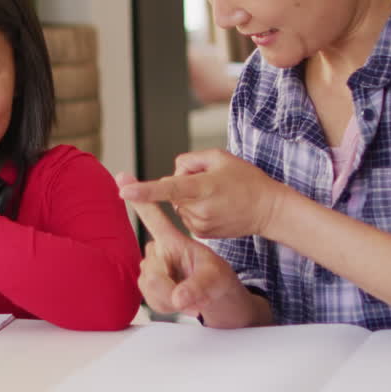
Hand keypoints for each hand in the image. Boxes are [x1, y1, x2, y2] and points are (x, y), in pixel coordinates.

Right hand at [116, 174, 258, 326]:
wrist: (217, 298)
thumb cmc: (218, 279)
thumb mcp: (216, 279)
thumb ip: (198, 287)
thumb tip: (178, 299)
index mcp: (173, 239)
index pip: (153, 217)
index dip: (139, 200)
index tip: (123, 176)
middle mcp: (158, 250)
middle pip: (149, 269)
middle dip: (169, 288)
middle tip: (193, 298)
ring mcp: (151, 267)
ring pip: (148, 286)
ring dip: (170, 299)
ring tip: (193, 299)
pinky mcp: (148, 285)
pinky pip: (150, 300)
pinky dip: (167, 306)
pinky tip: (184, 304)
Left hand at [117, 148, 283, 239]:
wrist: (267, 209)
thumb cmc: (246, 180)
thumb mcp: (221, 157)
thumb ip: (190, 160)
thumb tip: (172, 174)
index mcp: (202, 188)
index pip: (167, 188)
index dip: (144, 191)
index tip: (123, 191)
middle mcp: (198, 209)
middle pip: (172, 191)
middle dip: (183, 184)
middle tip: (211, 182)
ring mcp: (199, 224)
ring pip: (179, 205)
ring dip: (190, 198)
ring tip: (217, 197)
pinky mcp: (201, 233)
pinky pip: (186, 216)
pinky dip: (195, 210)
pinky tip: (215, 209)